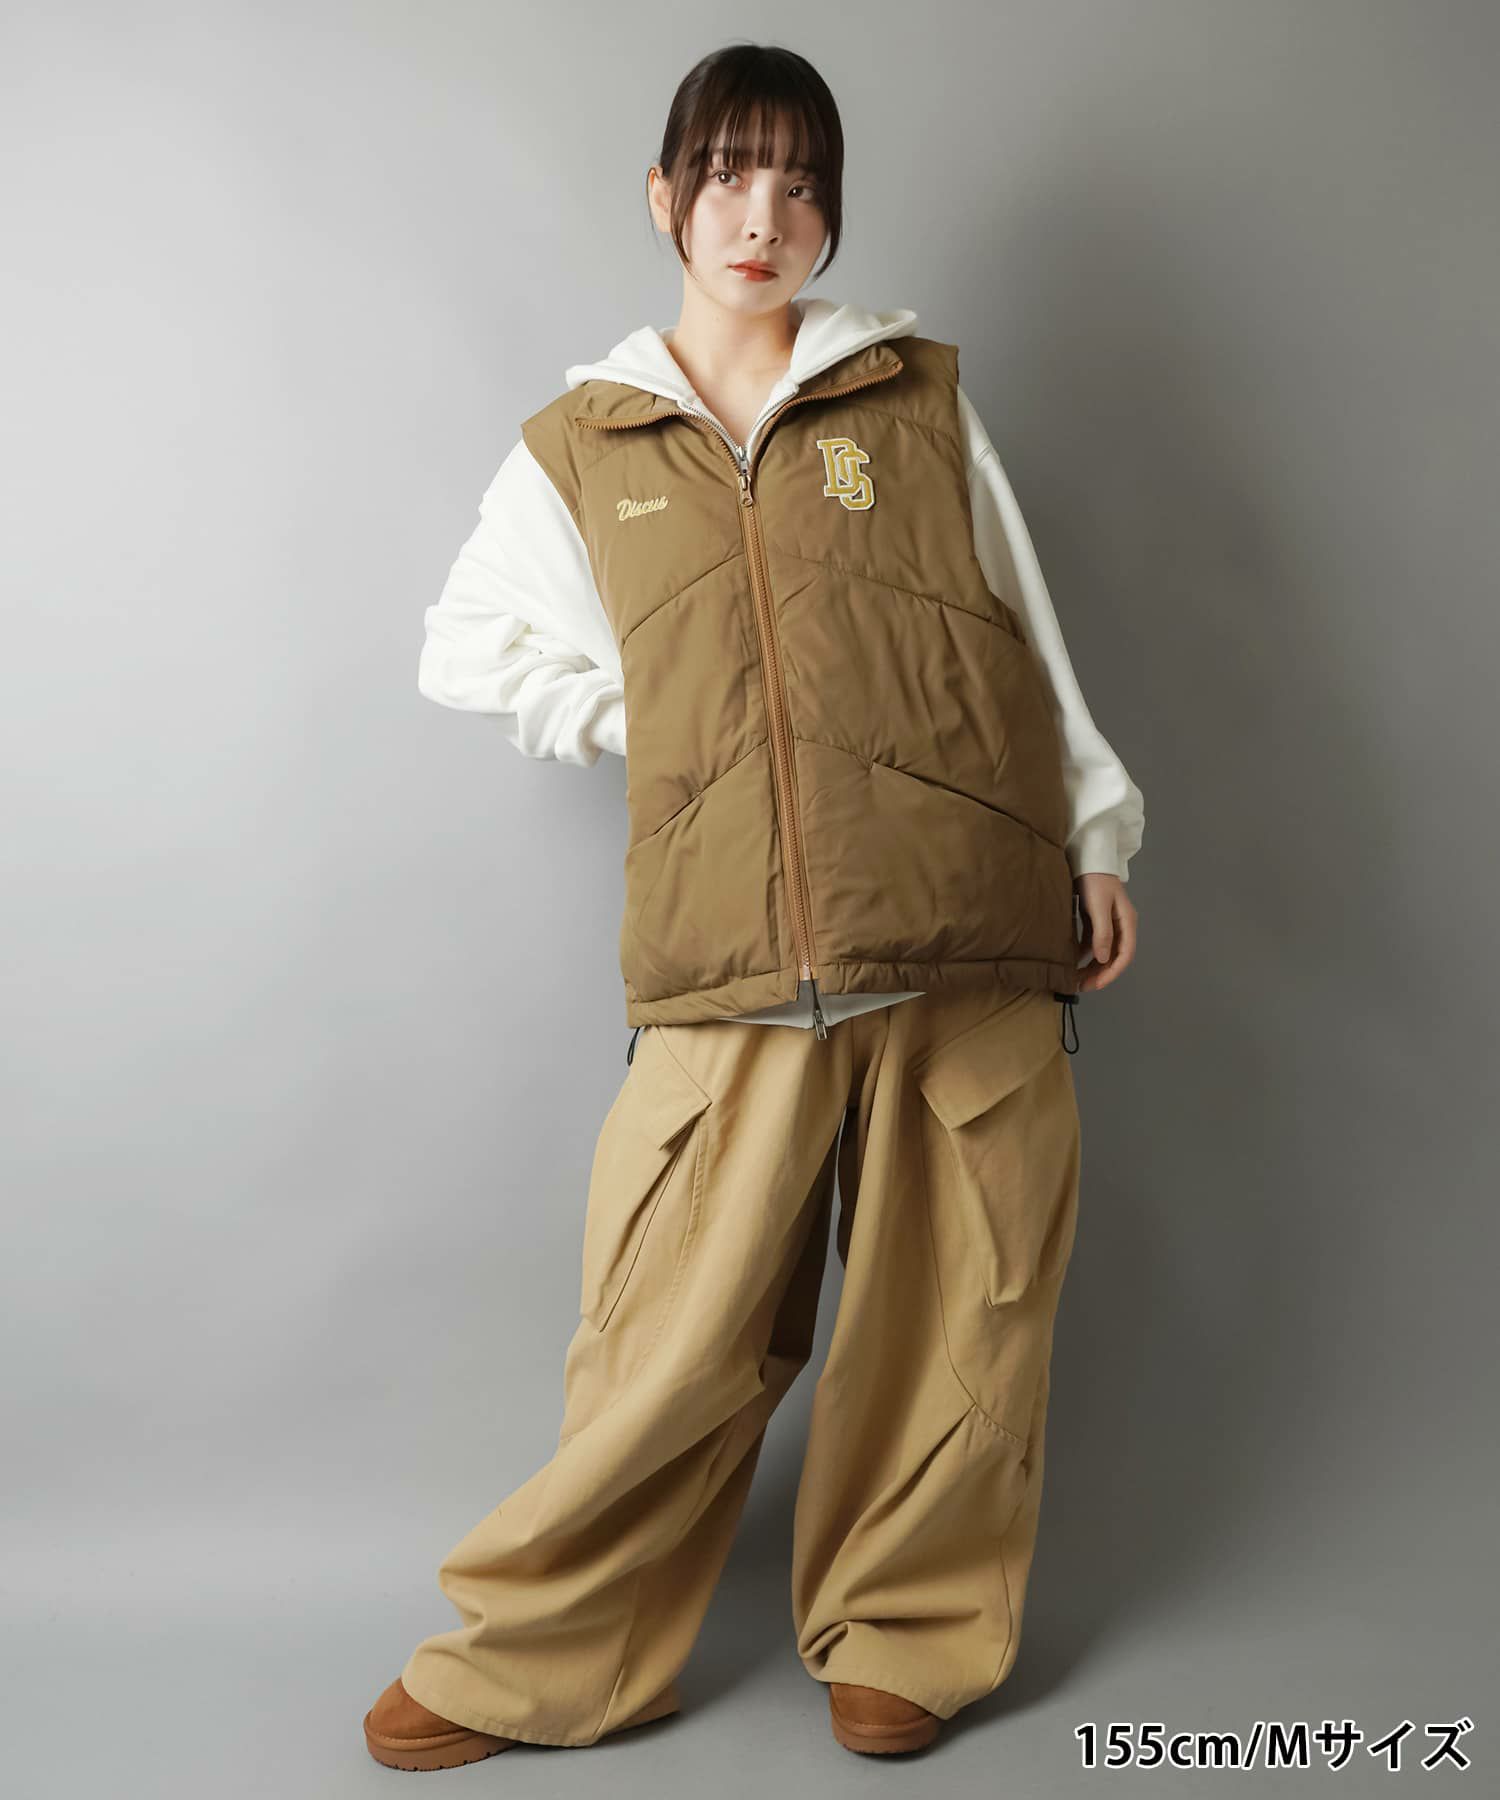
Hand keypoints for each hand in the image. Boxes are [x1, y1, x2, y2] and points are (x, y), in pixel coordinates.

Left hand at [1073, 872, 1136, 992]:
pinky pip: (1092, 942)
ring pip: (1102, 951)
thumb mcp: (1098, 907)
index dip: (1111, 973)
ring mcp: (1108, 923)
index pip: (1125, 955)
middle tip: (1081, 986)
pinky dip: (1084, 953)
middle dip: (1099, 973)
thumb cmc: (1095, 879)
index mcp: (1127, 922)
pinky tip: (1072, 961)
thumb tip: (1103, 959)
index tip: (1096, 984)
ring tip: (1075, 978)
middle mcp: (1121, 925)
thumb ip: (1102, 933)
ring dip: (1091, 966)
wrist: (1086, 857)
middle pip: (1114, 956)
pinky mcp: (1096, 920)